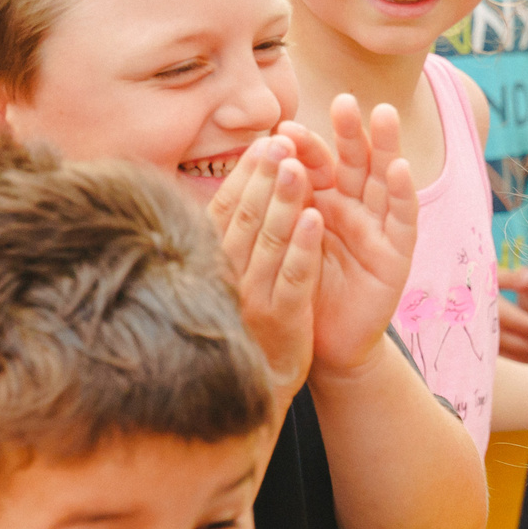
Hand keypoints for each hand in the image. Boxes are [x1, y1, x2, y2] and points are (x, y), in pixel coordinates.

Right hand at [210, 135, 323, 405]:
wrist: (256, 387)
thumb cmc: (242, 322)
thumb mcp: (226, 279)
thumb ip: (228, 239)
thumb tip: (233, 190)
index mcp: (214, 262)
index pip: (228, 210)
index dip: (246, 175)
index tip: (263, 144)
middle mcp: (228, 277)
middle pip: (247, 218)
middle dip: (264, 177)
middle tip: (280, 142)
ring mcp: (254, 297)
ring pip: (269, 241)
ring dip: (283, 201)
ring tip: (296, 166)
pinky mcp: (282, 318)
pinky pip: (293, 276)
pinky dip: (302, 246)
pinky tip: (313, 217)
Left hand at [296, 96, 416, 380]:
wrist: (320, 343)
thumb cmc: (296, 287)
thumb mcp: (280, 243)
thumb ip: (271, 207)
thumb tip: (235, 169)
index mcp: (319, 200)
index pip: (311, 165)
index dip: (300, 147)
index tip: (281, 128)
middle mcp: (350, 206)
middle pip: (351, 160)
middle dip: (347, 131)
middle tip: (343, 101)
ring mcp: (376, 226)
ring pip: (382, 178)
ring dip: (384, 146)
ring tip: (382, 114)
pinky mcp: (397, 253)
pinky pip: (402, 218)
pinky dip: (402, 192)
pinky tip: (400, 168)